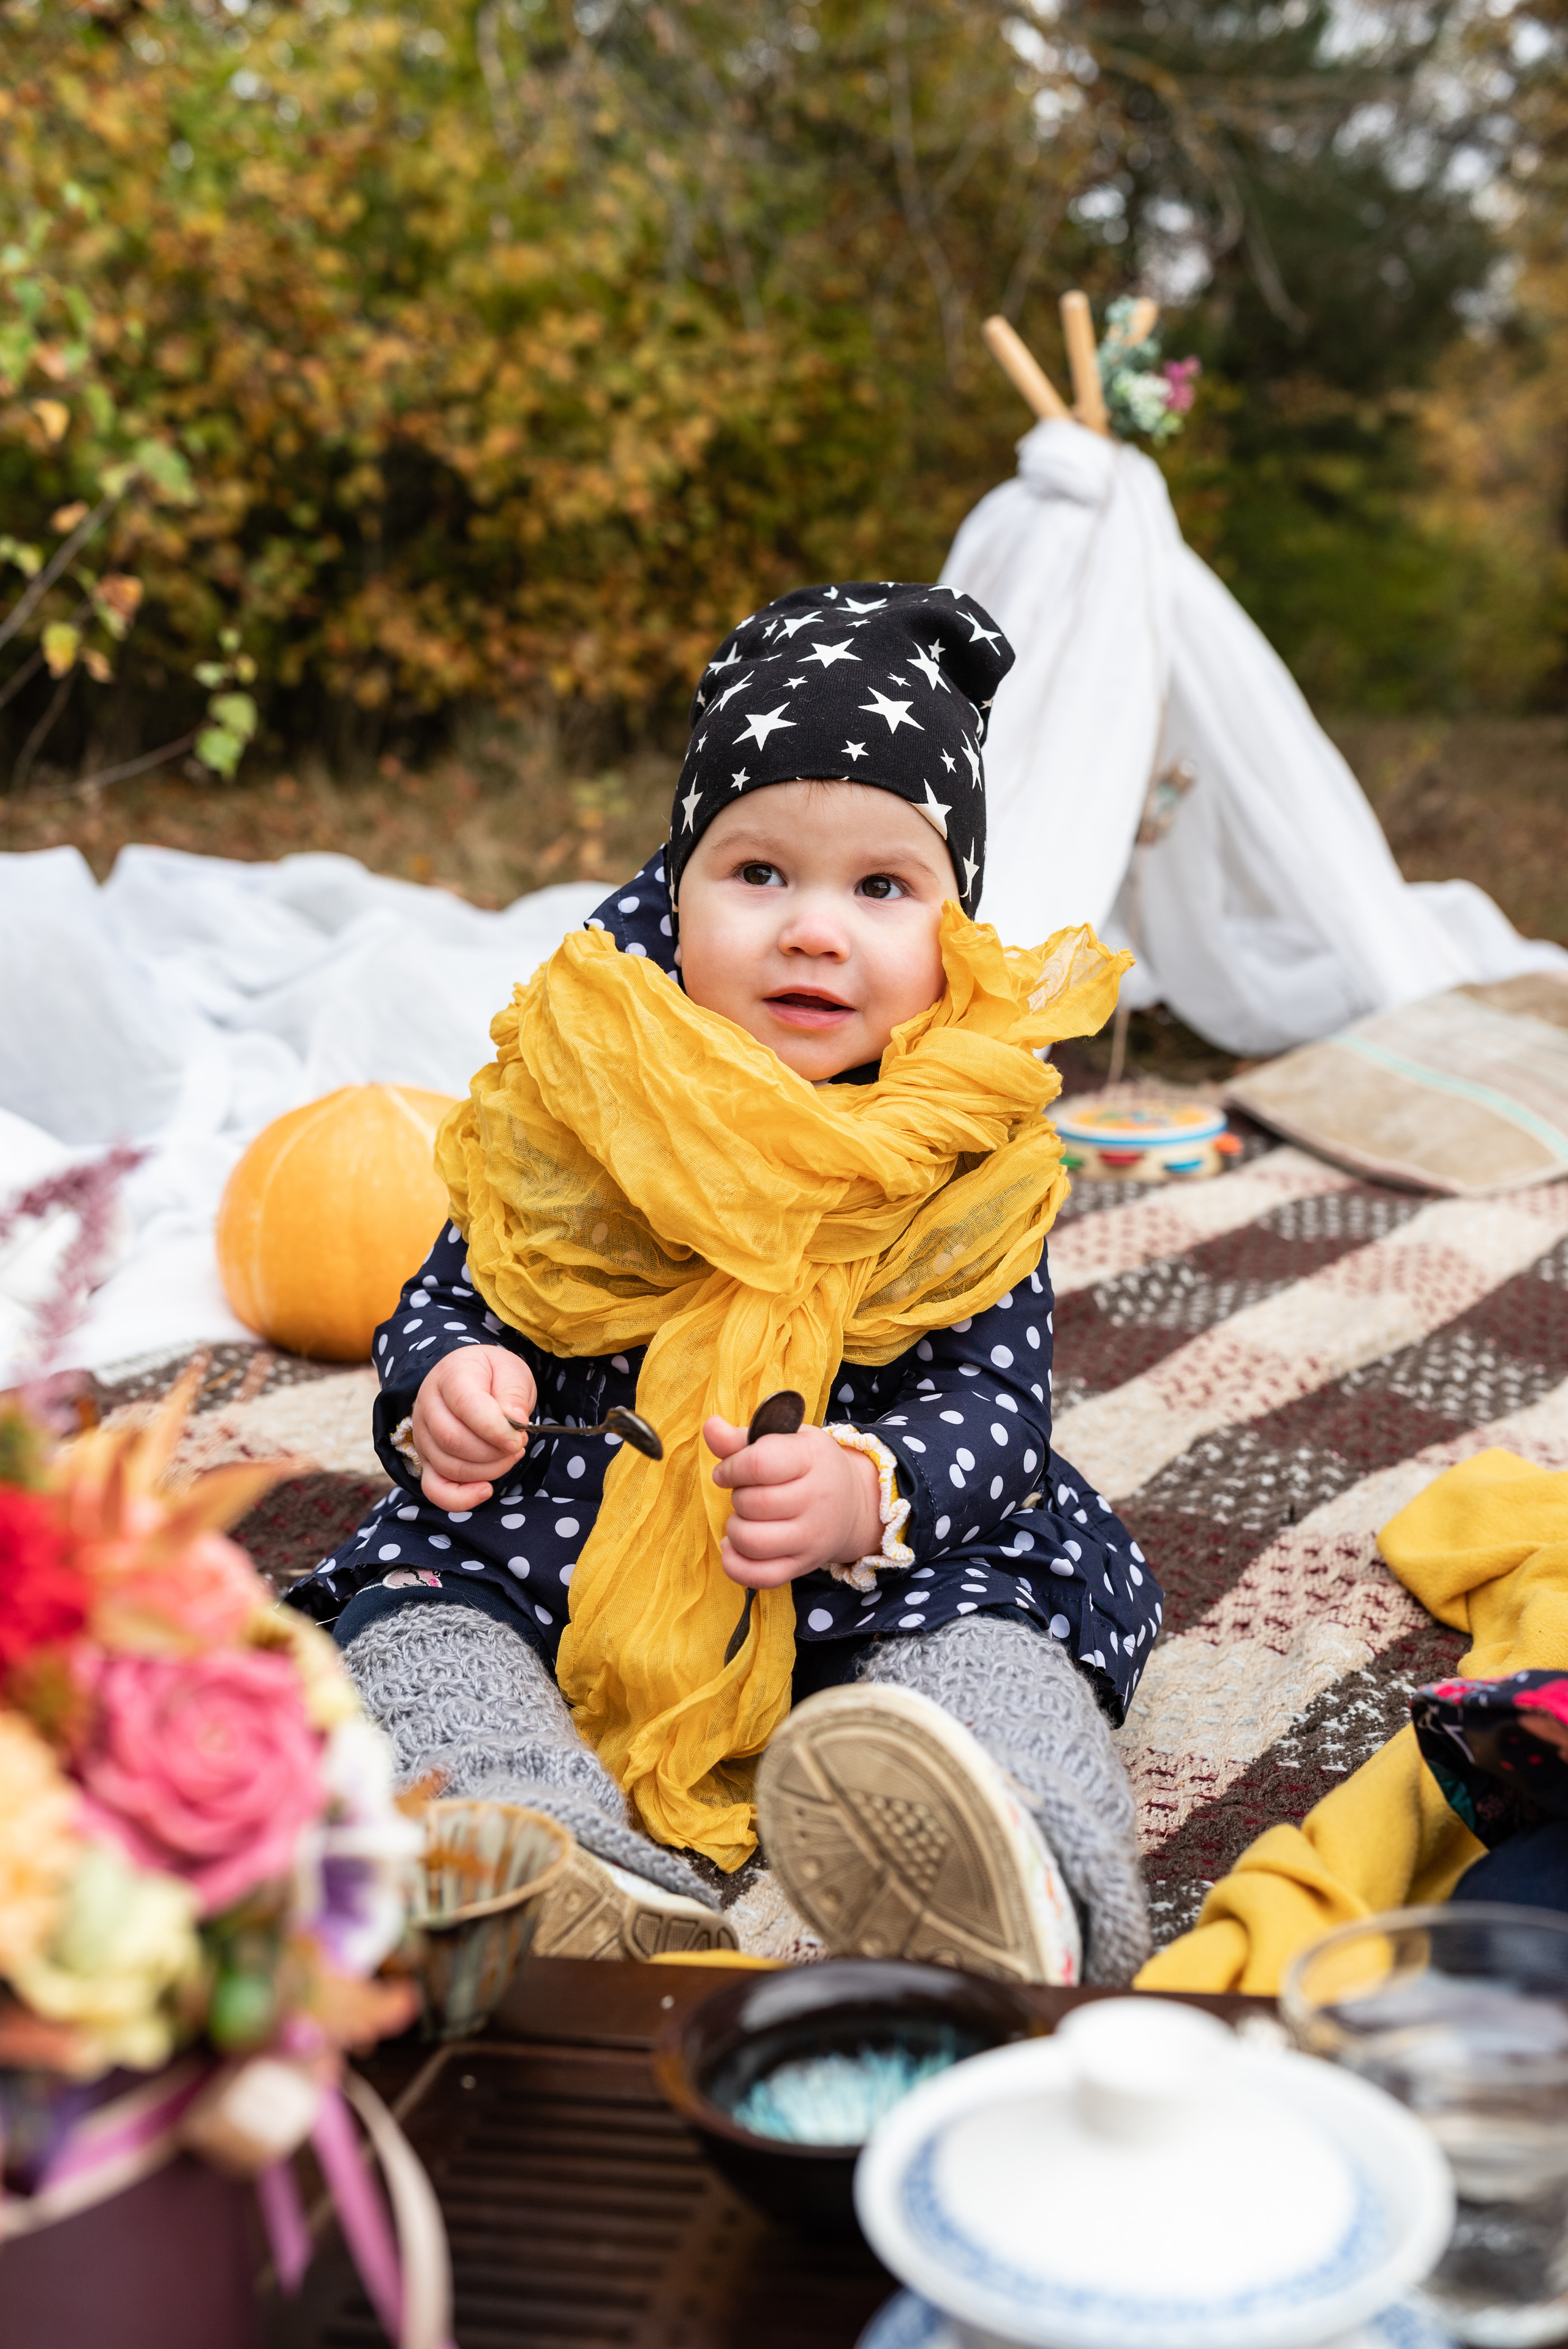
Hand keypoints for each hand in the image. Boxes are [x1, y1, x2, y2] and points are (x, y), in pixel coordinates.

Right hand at [411, 1346, 536, 1510]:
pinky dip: (460, 1499)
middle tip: (518, 1445)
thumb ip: (513, 1394)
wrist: (472, 1378)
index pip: (465, 1405)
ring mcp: (422, 1436)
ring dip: (487, 1470)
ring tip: (509, 1455)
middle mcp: (427, 1405)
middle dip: (494, 1452)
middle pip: (453, 1440)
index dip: (495, 1428)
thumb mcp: (511, 1371)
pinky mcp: (426, 1460)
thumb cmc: (493, 1375)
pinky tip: (485, 1490)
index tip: (520, 1437)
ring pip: (448, 1466)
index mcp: (450, 1376)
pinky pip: (434, 1489)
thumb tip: (515, 1422)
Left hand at [706, 1416, 882, 1587]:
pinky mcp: (803, 1566)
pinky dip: (735, 1564)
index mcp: (812, 1458)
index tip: (727, 1471)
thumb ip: (742, 1438)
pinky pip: (759, 1577)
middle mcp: (818, 1499)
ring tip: (744, 1517)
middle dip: (737, 1496)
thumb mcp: (784, 1440)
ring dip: (735, 1528)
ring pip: (751, 1541)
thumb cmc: (809, 1465)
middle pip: (753, 1503)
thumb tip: (710, 1427)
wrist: (853, 1502)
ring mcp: (812, 1538)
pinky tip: (735, 1546)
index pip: (759, 1464)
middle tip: (746, 1492)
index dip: (731, 1467)